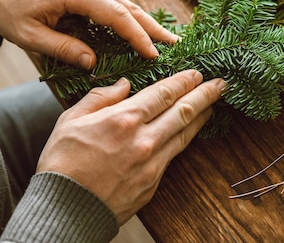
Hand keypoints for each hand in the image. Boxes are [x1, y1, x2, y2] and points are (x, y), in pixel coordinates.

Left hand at [0, 0, 179, 67]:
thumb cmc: (3, 5)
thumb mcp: (28, 34)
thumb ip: (62, 48)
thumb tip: (93, 63)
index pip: (115, 15)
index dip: (137, 35)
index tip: (154, 54)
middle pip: (126, 6)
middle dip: (152, 26)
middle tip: (175, 45)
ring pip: (120, 2)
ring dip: (143, 20)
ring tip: (164, 38)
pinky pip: (109, 1)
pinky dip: (126, 15)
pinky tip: (136, 28)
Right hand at [36, 70, 225, 224]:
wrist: (65, 210)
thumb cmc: (62, 164)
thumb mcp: (71, 120)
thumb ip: (100, 98)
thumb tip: (123, 85)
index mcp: (124, 120)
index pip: (163, 93)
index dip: (183, 81)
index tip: (196, 72)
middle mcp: (144, 140)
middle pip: (183, 111)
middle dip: (204, 95)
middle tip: (220, 83)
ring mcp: (152, 164)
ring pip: (184, 134)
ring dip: (201, 116)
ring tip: (213, 104)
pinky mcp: (153, 183)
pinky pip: (174, 154)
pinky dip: (185, 139)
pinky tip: (188, 132)